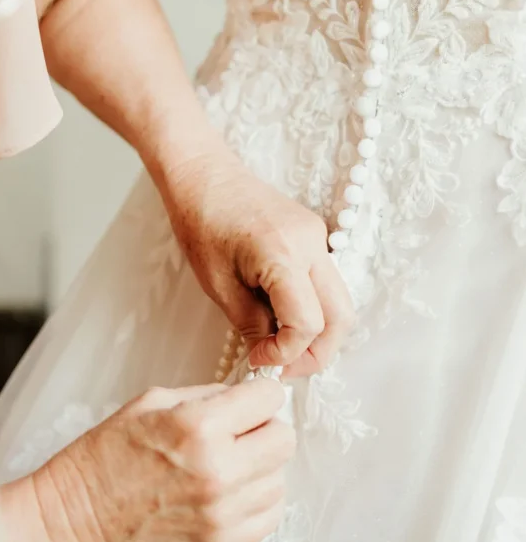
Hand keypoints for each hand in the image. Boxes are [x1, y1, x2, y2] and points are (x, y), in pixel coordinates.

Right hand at [34, 380, 294, 541]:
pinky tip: (230, 493)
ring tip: (229, 465)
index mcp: (198, 427)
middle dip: (265, 429)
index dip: (260, 395)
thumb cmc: (104, 458)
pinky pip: (269, 517)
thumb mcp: (150, 403)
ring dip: (261, 468)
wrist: (73, 520)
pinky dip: (257, 501)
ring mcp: (222, 514)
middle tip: (240, 432)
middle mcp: (218, 471)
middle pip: (284, 440)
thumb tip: (247, 396)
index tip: (250, 400)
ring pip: (280, 480)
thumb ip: (206, 396)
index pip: (269, 399)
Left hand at [160, 148, 354, 375]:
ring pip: (340, 301)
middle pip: (341, 317)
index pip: (307, 323)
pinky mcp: (315, 235)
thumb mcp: (218, 284)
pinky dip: (313, 307)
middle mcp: (311, 244)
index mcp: (281, 254)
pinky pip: (326, 281)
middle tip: (283, 367)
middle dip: (317, 352)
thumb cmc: (201, 222)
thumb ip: (250, 324)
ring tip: (282, 346)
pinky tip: (282, 315)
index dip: (287, 353)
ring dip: (318, 332)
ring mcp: (318, 237)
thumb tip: (271, 355)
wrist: (205, 175)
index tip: (260, 361)